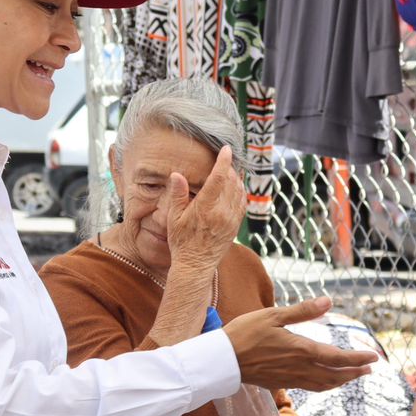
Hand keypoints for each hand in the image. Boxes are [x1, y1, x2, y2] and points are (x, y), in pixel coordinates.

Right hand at [165, 145, 245, 272]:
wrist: (195, 265)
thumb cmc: (181, 242)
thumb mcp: (173, 218)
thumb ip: (177, 195)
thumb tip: (176, 174)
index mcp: (205, 209)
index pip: (218, 178)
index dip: (223, 161)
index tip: (225, 149)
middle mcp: (222, 213)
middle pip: (232, 182)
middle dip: (229, 168)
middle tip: (224, 159)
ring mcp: (231, 220)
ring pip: (239, 191)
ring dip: (236, 178)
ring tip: (229, 171)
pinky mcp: (236, 226)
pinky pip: (242, 203)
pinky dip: (240, 191)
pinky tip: (235, 187)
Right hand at [225, 297, 377, 391]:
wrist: (222, 360)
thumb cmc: (245, 333)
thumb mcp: (273, 315)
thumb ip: (303, 311)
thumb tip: (328, 301)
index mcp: (301, 349)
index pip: (338, 357)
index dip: (358, 358)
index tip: (374, 357)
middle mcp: (300, 367)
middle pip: (335, 375)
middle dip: (355, 372)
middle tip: (370, 368)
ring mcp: (291, 378)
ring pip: (324, 384)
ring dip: (342, 381)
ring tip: (353, 376)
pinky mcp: (281, 383)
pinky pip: (310, 387)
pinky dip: (325, 384)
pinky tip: (326, 380)